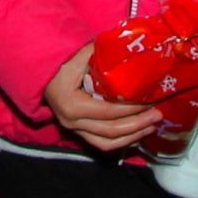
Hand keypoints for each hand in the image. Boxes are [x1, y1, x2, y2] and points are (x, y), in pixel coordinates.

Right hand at [45, 43, 163, 153]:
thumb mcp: (79, 55)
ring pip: (107, 142)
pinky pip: (101, 144)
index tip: (149, 101)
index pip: (108, 111)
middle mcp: (71, 122)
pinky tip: (136, 133)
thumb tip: (130, 53)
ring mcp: (73, 129)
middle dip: (137, 124)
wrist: (40, 71)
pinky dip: (121, 141)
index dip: (131, 108)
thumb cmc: (60, 61)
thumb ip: (102, 56)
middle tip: (158, 115)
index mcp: (71, 104)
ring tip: (151, 126)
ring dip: (132, 136)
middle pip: (110, 130)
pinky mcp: (77, 132)